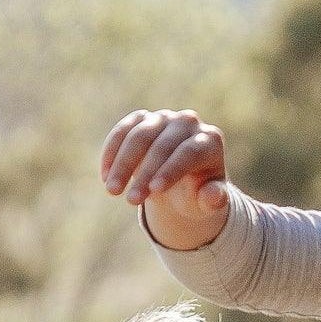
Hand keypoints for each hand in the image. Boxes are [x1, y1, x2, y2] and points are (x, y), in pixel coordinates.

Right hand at [100, 110, 229, 250]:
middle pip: (162, 144)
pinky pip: (123, 131)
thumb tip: (215, 197)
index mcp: (210, 141)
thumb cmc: (197, 195)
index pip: (189, 152)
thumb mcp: (206, 203)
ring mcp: (164, 118)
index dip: (171, 170)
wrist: (182, 184)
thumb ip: (213, 200)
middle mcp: (188, 123)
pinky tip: (105, 176)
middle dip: (144, 173)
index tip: (155, 191)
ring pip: (138, 135)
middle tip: (131, 201)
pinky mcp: (142, 119)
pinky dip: (112, 153)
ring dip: (122, 164)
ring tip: (112, 191)